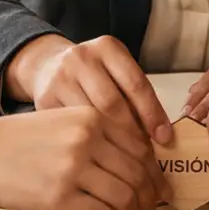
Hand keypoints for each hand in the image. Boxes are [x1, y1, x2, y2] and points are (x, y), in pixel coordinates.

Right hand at [0, 108, 163, 209]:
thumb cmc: (20, 139)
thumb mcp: (64, 121)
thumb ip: (99, 137)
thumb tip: (137, 166)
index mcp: (91, 117)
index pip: (140, 147)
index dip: (154, 171)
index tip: (159, 185)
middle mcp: (86, 140)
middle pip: (136, 173)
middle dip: (149, 195)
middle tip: (152, 207)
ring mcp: (73, 169)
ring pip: (124, 196)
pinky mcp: (60, 197)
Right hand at [5, 34, 172, 144]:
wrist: (46, 67)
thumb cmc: (93, 75)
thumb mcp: (115, 72)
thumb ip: (135, 96)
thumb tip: (160, 135)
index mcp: (107, 47)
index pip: (136, 83)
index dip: (152, 113)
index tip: (164, 138)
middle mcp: (81, 58)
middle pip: (113, 103)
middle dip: (133, 133)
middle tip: (147, 157)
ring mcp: (59, 79)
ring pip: (91, 119)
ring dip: (111, 144)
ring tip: (127, 161)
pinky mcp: (43, 101)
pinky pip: (71, 129)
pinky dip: (88, 147)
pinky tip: (101, 159)